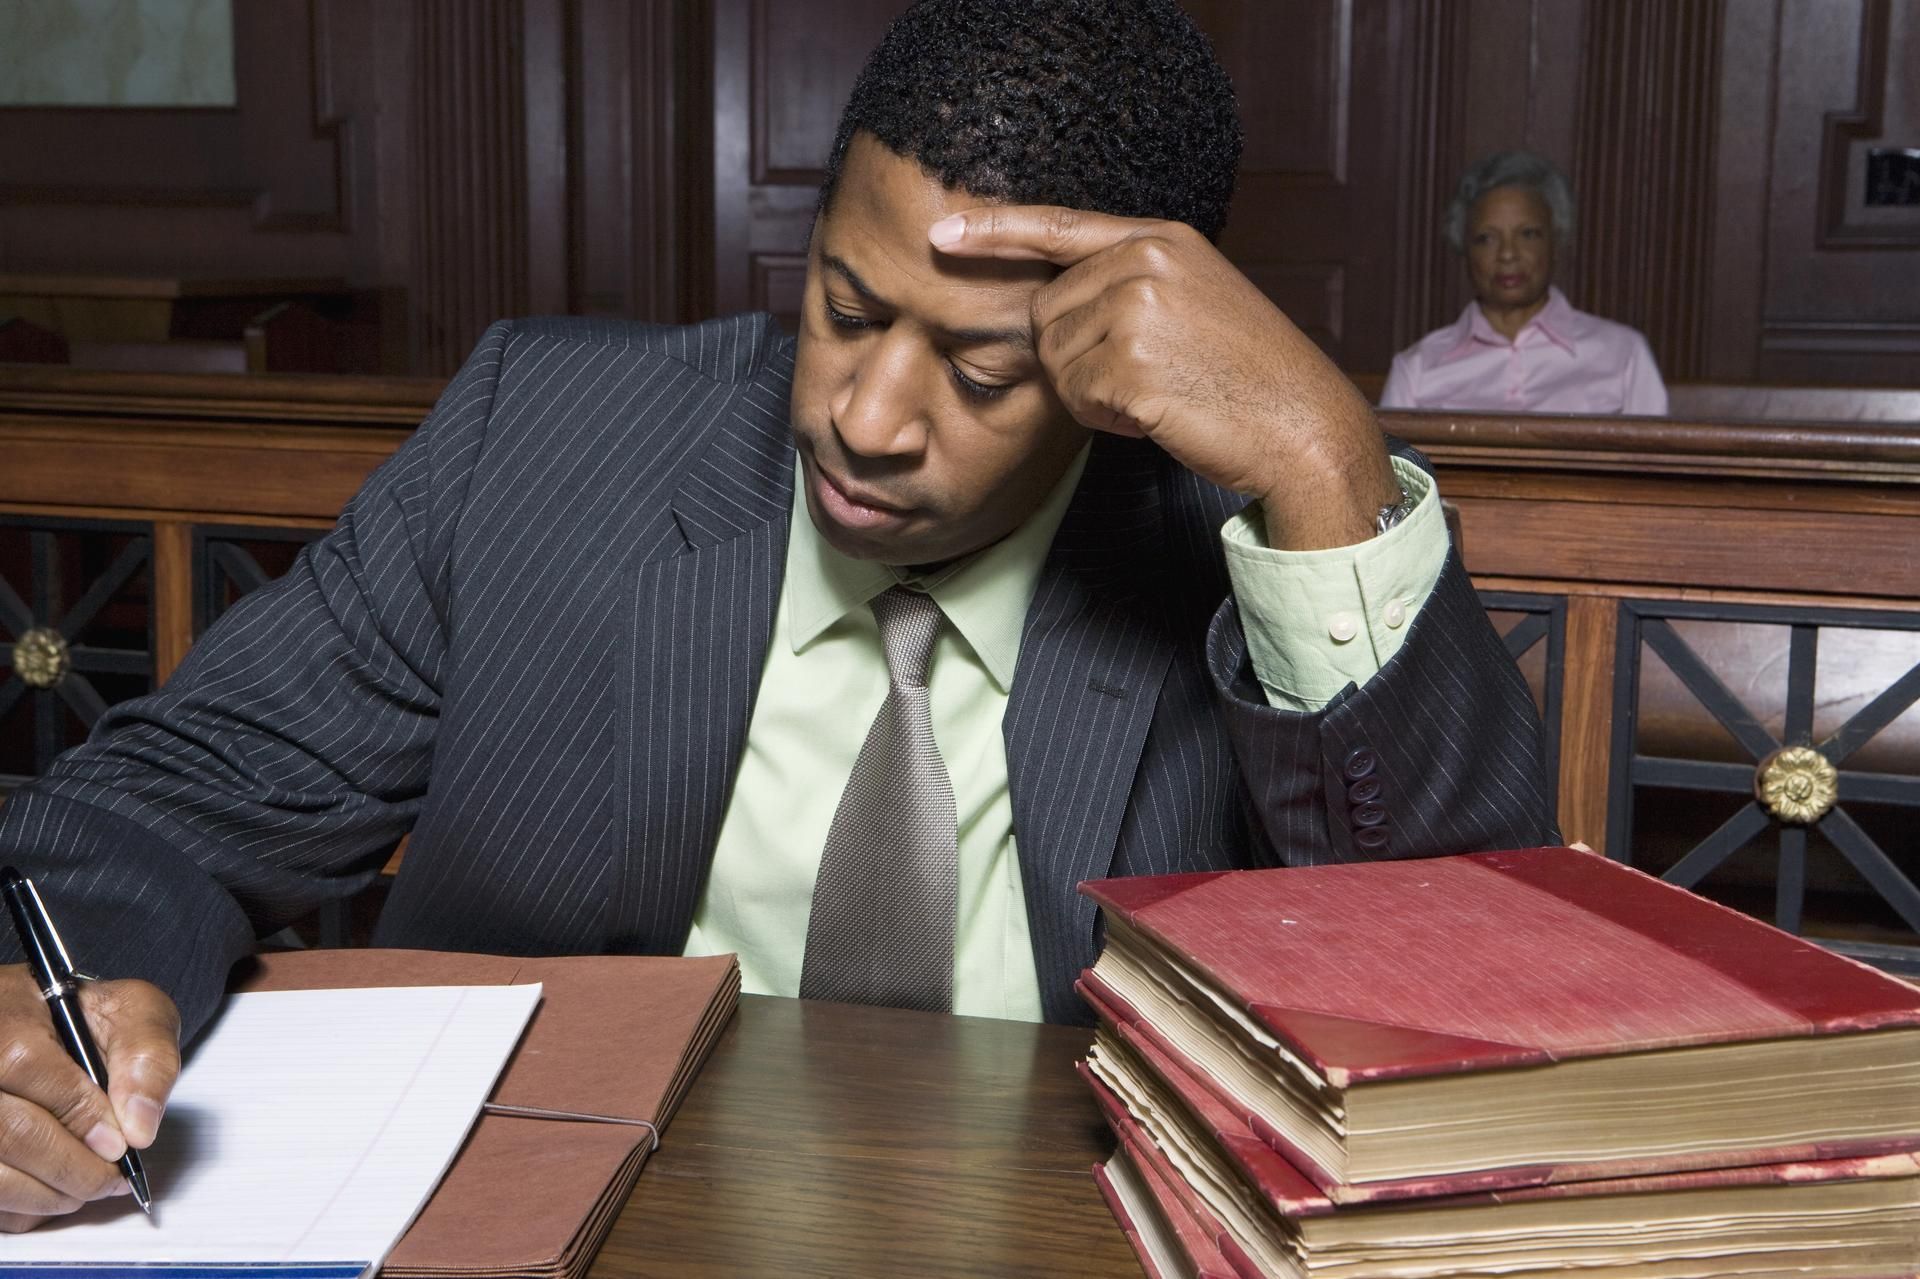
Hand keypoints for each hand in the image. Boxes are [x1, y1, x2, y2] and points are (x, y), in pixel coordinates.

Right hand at [0, 964, 178, 1231]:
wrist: (44, 1023)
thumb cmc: (86, 1019)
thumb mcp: (130, 1013)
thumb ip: (146, 1056)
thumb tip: (140, 1127)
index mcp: (6, 1018)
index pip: (25, 1065)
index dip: (78, 1114)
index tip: (120, 1144)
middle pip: (7, 1131)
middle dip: (71, 1167)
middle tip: (112, 1179)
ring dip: (47, 1193)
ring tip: (88, 1186)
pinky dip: (24, 1205)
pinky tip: (56, 1189)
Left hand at [930, 206, 1400, 549]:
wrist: (1301, 423)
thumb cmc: (1249, 376)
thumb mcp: (1197, 300)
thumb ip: (1132, 284)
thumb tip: (1053, 309)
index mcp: (1162, 238)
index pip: (1060, 225)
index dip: (996, 230)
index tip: (944, 231)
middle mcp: (1145, 262)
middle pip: (1046, 312)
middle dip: (1076, 356)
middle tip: (1143, 377)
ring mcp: (1136, 309)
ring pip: (1055, 358)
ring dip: (1090, 391)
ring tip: (1156, 394)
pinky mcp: (1129, 363)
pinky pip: (1074, 396)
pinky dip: (1104, 417)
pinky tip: (1154, 414)